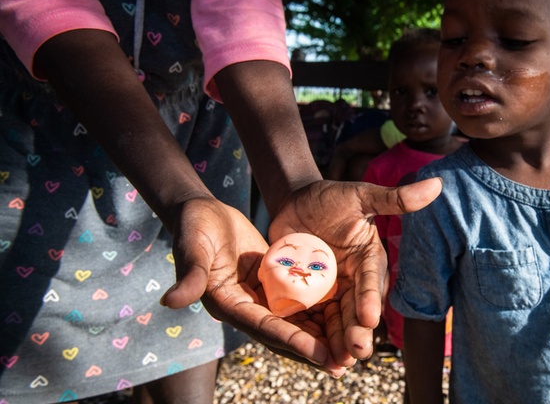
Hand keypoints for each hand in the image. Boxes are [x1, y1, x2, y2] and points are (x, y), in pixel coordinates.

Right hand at [159, 196, 349, 375]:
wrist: (201, 212)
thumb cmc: (194, 225)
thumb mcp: (192, 246)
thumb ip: (189, 274)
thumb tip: (171, 301)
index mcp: (228, 304)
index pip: (266, 328)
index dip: (294, 342)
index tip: (321, 354)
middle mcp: (246, 307)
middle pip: (284, 335)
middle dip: (313, 351)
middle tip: (344, 366)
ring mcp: (259, 298)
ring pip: (294, 323)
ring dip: (320, 338)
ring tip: (349, 352)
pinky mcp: (270, 285)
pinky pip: (298, 303)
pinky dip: (318, 313)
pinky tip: (343, 320)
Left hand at [267, 178, 442, 361]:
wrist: (294, 202)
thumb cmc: (330, 197)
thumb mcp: (360, 195)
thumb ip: (395, 198)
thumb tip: (437, 185)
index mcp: (369, 259)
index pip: (371, 281)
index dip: (370, 299)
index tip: (369, 317)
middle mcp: (354, 279)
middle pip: (355, 308)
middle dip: (357, 331)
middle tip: (357, 352)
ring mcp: (331, 290)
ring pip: (336, 320)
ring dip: (339, 342)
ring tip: (339, 362)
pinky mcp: (309, 296)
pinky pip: (312, 319)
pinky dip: (315, 337)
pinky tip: (315, 357)